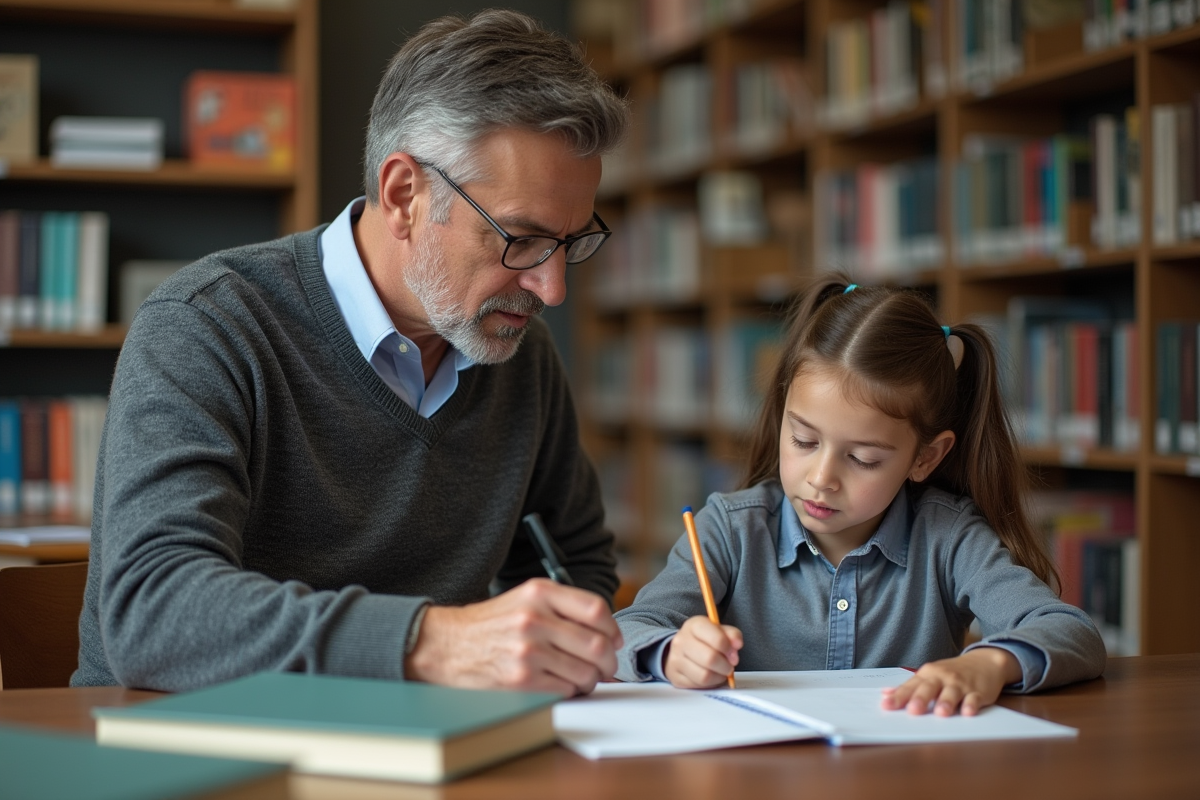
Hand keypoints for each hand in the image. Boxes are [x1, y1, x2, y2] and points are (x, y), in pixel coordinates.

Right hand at [403, 579, 621, 695]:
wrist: (446, 644)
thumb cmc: (489, 624)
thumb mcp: (524, 599)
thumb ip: (562, 607)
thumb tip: (605, 632)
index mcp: (539, 593)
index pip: (595, 610)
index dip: (612, 629)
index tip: (614, 641)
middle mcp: (534, 618)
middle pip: (596, 644)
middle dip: (608, 662)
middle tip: (605, 667)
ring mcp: (528, 650)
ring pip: (585, 672)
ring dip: (590, 681)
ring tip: (582, 679)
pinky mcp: (521, 679)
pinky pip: (565, 689)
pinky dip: (570, 691)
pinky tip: (561, 686)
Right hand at [663, 616, 742, 688]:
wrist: (681, 649)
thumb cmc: (704, 639)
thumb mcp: (719, 630)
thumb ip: (732, 635)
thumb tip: (737, 644)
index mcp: (694, 625)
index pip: (717, 639)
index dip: (729, 649)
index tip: (733, 653)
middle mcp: (681, 641)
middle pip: (710, 659)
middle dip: (725, 666)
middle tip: (729, 665)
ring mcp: (676, 659)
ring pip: (704, 676)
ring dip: (719, 676)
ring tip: (721, 671)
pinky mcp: (676, 676)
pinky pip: (698, 685)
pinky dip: (710, 683)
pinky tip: (711, 676)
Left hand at [881, 647, 1021, 716]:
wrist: (984, 662)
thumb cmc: (952, 673)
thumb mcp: (930, 675)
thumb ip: (910, 686)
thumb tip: (885, 693)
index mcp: (928, 674)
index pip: (910, 686)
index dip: (899, 696)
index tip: (886, 705)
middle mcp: (942, 677)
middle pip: (929, 688)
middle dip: (921, 699)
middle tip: (913, 711)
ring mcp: (961, 684)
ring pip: (952, 693)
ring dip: (946, 702)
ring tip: (940, 713)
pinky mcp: (978, 691)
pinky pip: (974, 698)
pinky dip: (972, 705)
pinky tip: (968, 712)